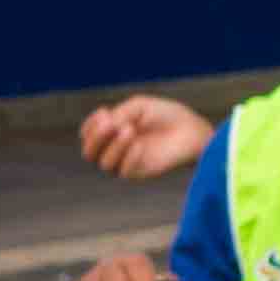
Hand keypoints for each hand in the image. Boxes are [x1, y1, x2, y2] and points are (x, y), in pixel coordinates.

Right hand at [81, 92, 219, 181]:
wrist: (191, 129)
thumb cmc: (166, 115)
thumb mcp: (139, 107)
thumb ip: (120, 114)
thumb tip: (106, 125)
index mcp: (112, 131)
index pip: (87, 135)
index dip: (91, 125)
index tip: (105, 113)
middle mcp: (115, 149)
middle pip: (89, 152)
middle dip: (96, 137)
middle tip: (111, 123)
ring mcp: (127, 162)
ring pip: (104, 164)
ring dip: (113, 146)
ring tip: (129, 129)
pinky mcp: (141, 173)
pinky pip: (124, 171)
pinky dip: (128, 157)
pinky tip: (139, 144)